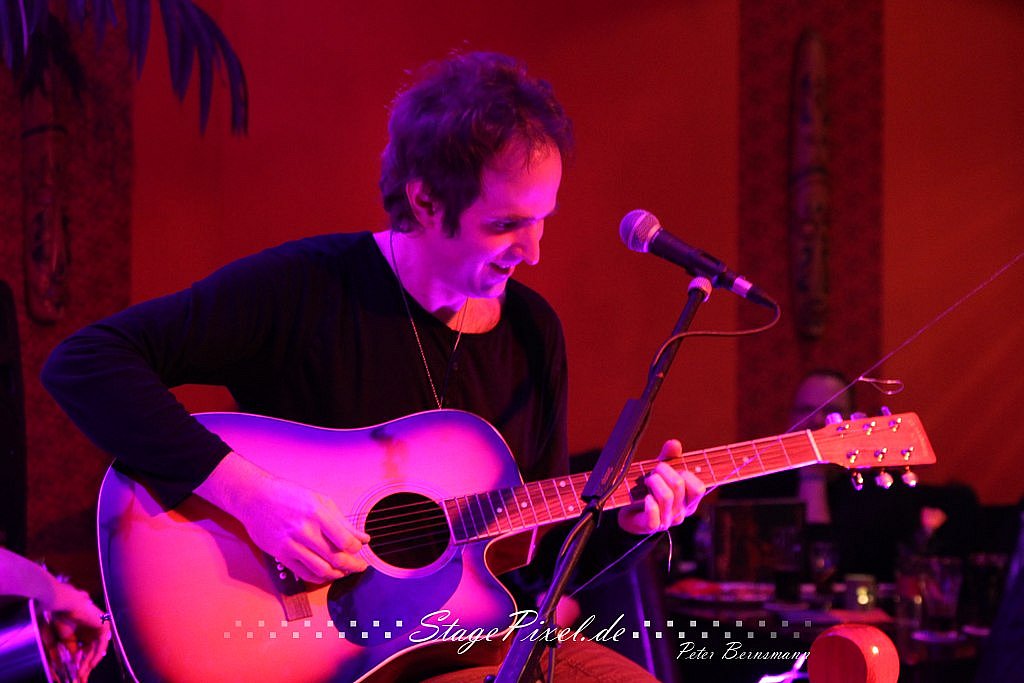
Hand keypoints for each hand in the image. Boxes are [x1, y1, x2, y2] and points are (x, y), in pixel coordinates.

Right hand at [43, 580, 111, 681]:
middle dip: (85, 667)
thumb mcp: (67, 640)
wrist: (65, 606)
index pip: (86, 653)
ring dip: (89, 663)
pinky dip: (96, 655)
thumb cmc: (63, 620)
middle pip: (92, 653)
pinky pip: (101, 644)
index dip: (81, 665)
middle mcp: (94, 631)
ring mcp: (100, 628)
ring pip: (96, 650)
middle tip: (80, 679)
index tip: (76, 676)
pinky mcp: (104, 626)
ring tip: (82, 674)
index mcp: (85, 634)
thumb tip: (76, 663)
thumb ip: (73, 651)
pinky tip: (90, 665)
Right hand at [242, 476, 370, 583]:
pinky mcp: (281, 555)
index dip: (357, 549)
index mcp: (317, 514)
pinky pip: (304, 573)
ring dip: (338, 574)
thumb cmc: (289, 496)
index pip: (345, 541)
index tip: (360, 548)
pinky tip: (326, 574)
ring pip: (322, 570)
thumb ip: (342, 522)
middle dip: (353, 566)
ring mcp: (291, 545)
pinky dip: (319, 578)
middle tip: (360, 566)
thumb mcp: (320, 501)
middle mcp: (305, 531)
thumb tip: (363, 538)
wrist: (256, 498)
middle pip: (336, 558)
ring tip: (344, 571)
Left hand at [618, 439, 705, 534]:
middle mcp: (681, 512)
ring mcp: (667, 521)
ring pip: (666, 496)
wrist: (630, 513)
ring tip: (646, 480)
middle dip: (663, 471)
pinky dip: (649, 503)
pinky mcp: (651, 527)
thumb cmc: (651, 490)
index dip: (686, 474)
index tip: (673, 469)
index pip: (699, 488)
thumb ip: (670, 458)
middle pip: (678, 485)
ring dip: (653, 482)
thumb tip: (675, 443)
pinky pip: (654, 516)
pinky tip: (646, 497)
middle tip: (654, 472)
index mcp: (689, 501)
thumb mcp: (662, 472)